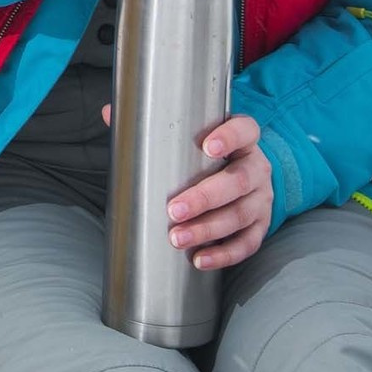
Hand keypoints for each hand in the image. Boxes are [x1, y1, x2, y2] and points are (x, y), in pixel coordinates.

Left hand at [166, 114, 273, 270]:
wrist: (245, 178)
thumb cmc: (209, 156)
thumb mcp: (193, 137)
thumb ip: (153, 125)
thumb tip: (110, 113)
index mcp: (243, 140)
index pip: (245, 131)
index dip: (230, 137)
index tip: (207, 146)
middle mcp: (256, 168)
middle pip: (239, 181)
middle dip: (204, 197)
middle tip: (173, 210)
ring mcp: (261, 199)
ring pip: (240, 214)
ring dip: (208, 229)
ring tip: (178, 238)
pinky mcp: (260, 226)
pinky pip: (247, 243)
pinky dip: (224, 254)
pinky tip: (200, 259)